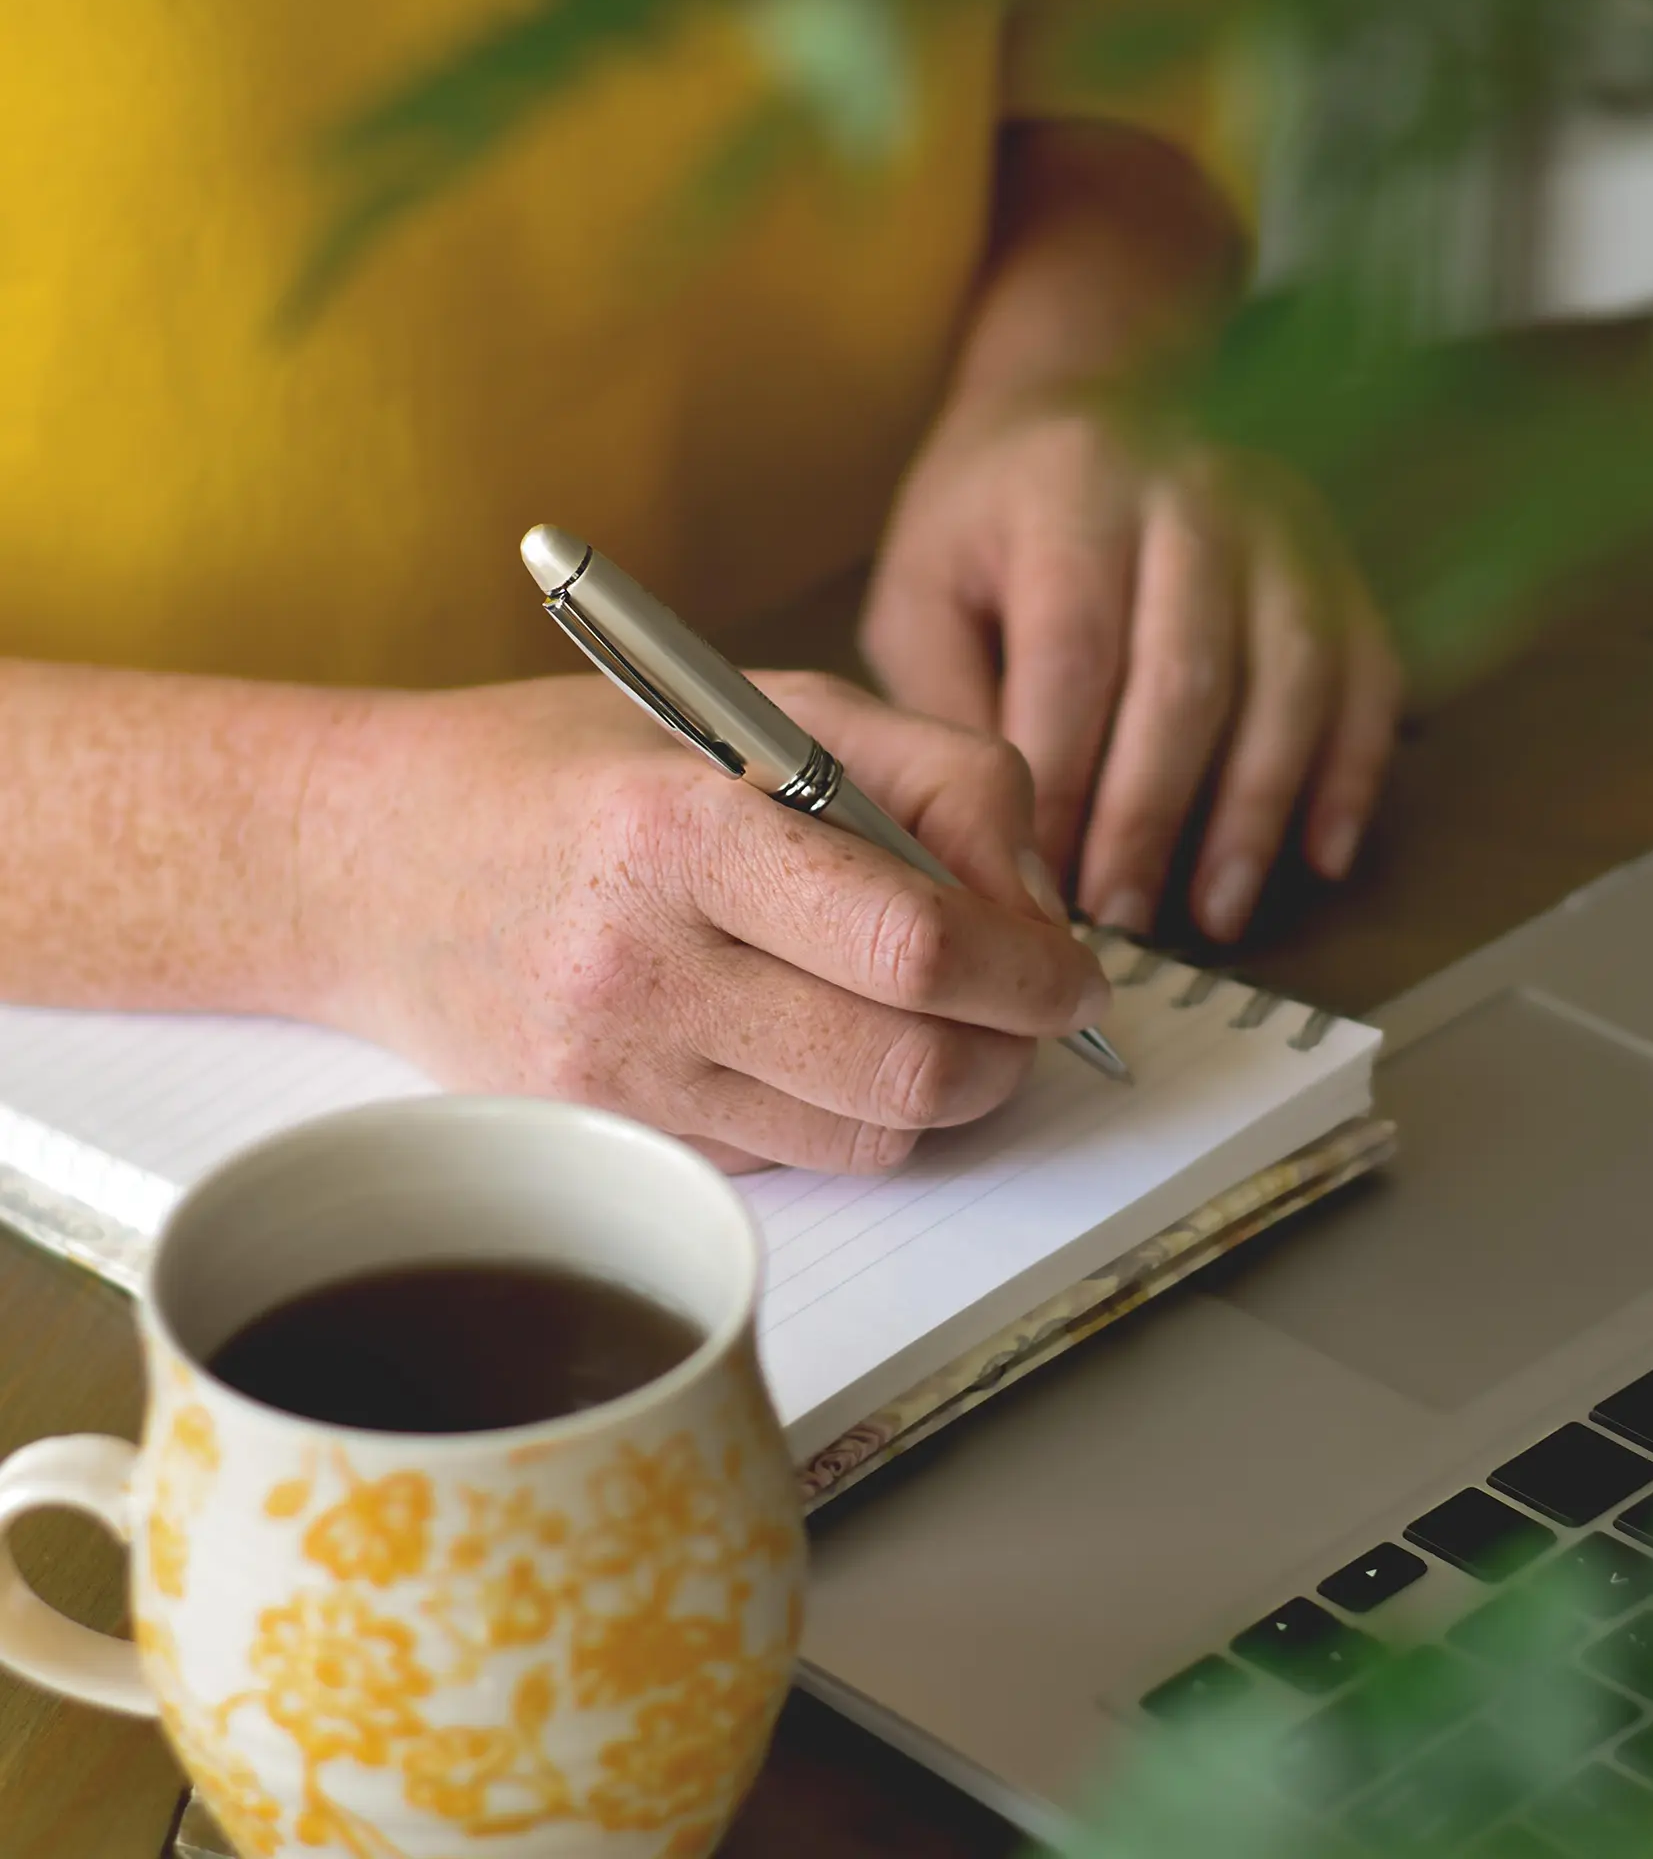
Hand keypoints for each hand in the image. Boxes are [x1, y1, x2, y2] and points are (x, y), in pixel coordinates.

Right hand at [298, 672, 1107, 1173]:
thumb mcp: (759, 706)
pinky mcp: (609, 1137)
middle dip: (1010, 1050)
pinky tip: (824, 1040)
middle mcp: (642, 965)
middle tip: (1028, 1011)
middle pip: (907, 1067)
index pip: (910, 941)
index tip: (1069, 971)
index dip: (1027, 970)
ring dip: (945, 1091)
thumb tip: (1035, 902)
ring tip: (938, 1022)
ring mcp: (617, 1071)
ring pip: (867, 1135)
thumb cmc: (578, 766)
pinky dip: (850, 1111)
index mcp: (682, 829)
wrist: (372, 864)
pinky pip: (794, 1157)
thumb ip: (931, 775)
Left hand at [862, 397, 1401, 941]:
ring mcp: (1280, 527)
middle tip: (1118, 917)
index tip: (1039, 882)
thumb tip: (999, 842)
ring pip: (1289, 683)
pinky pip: (1364, 677)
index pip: (1075, 656)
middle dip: (1150, 817)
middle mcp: (1189, 498)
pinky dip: (1348, 775)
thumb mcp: (923, 591)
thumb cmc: (990, 524)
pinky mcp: (1337, 564)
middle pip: (1186, 678)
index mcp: (1069, 494)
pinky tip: (1317, 858)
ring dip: (1253, 815)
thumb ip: (948, 705)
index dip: (1064, 783)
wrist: (1089, 398)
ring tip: (1212, 913)